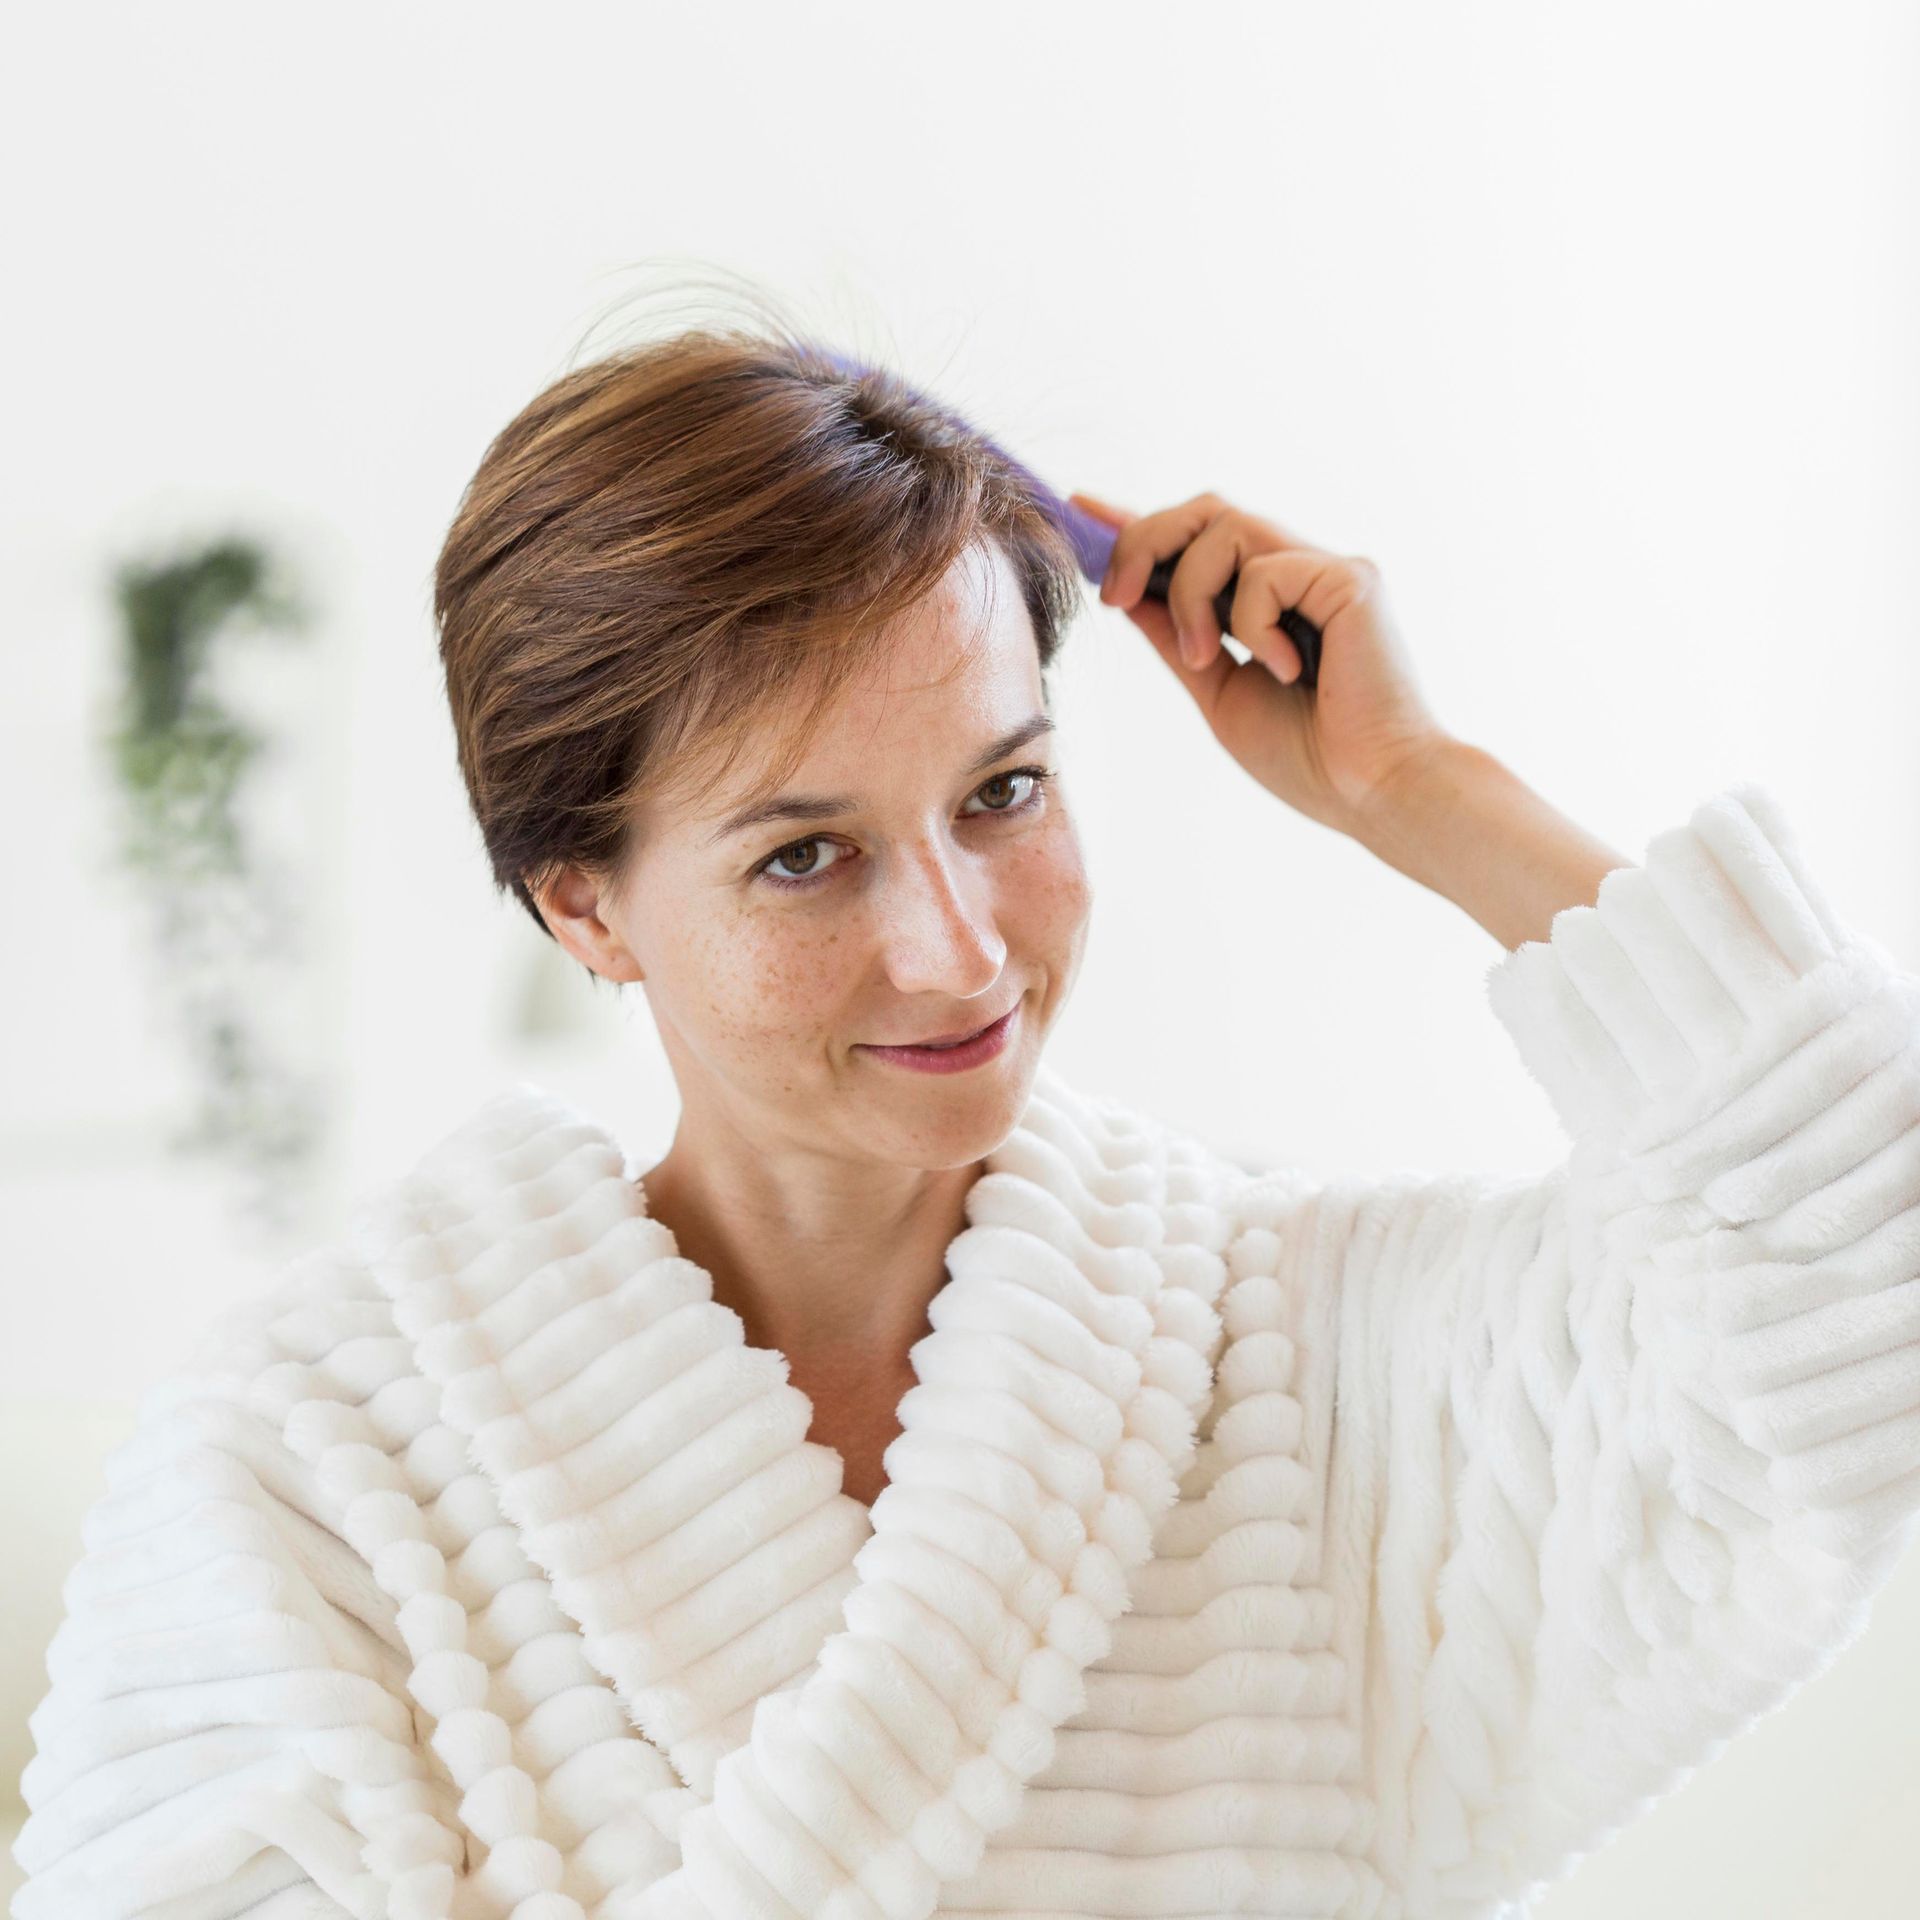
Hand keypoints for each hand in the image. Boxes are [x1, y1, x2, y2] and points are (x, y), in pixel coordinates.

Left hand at [1068, 489, 1453, 833]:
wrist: (1372, 791)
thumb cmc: (1309, 757)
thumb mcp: (1218, 690)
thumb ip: (1178, 639)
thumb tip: (1128, 595)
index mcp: (1270, 599)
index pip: (1197, 538)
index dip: (1139, 522)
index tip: (1083, 509)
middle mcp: (1299, 572)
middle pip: (1205, 510)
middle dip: (1145, 541)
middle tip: (1114, 596)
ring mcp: (1326, 570)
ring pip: (1225, 527)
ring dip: (1189, 592)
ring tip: (1206, 654)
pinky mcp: (1350, 579)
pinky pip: (1265, 571)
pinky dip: (1252, 623)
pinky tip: (1286, 669)